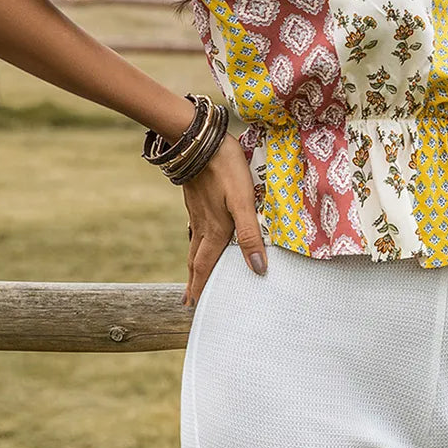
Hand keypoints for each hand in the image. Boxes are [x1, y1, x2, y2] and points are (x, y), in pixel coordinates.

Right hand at [180, 132, 267, 306]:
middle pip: (196, 260)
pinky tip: (200, 235)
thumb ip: (250, 234)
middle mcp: (202, 225)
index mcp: (215, 231)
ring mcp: (196, 211)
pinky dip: (196, 242)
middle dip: (194, 281)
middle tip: (189, 300)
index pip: (206, 266)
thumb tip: (258, 269)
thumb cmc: (225, 169)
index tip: (193, 307)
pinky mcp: (196, 198)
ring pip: (194, 244)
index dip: (201, 287)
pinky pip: (195, 229)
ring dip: (194, 263)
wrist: (198, 140)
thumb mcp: (243, 202)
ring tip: (193, 274)